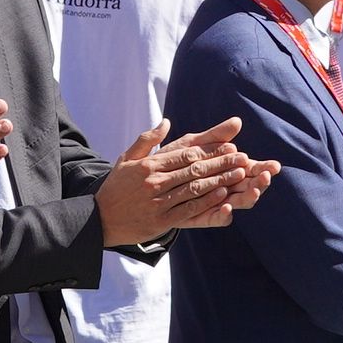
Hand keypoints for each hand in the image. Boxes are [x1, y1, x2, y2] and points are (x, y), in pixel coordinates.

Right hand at [95, 115, 254, 242]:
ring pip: (194, 188)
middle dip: (221, 163)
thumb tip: (166, 122)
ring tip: (240, 175)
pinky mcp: (161, 220)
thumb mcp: (126, 159)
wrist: (99, 219)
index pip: (185, 154)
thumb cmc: (116, 187)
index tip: (229, 145)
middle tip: (243, 158)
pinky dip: (206, 202)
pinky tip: (223, 196)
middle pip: (194, 170)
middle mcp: (155, 181)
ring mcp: (159, 201)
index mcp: (149, 165)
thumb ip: (147, 140)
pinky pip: (188, 209)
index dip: (210, 150)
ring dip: (219, 181)